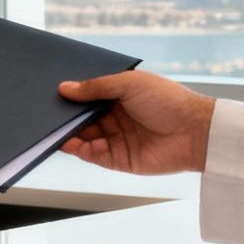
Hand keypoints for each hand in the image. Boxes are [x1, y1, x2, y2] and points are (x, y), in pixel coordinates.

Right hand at [57, 70, 215, 174]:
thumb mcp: (129, 84)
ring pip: (84, 138)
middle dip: (67, 118)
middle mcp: (116, 119)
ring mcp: (117, 140)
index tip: (52, 96)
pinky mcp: (120, 160)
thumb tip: (65, 88)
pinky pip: (94, 156)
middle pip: (83, 120)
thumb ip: (96, 87)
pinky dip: (81, 150)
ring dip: (70, 135)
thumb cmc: (168, 100)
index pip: (88, 98)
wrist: (195, 132)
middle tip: (48, 115)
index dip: (72, 98)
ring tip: (56, 131)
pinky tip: (74, 144)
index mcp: (119, 98)